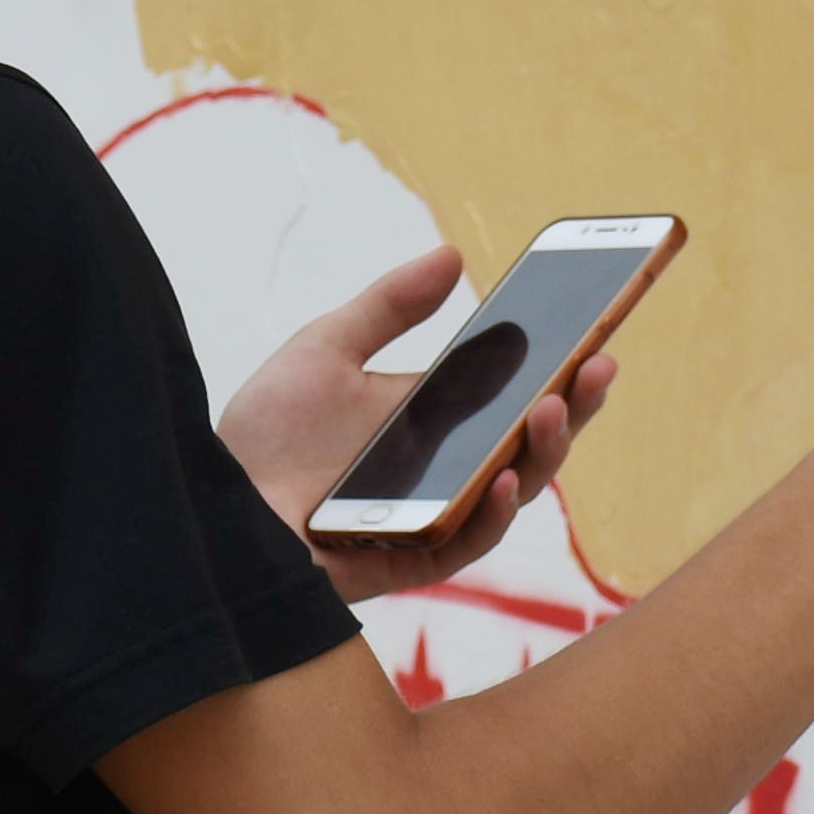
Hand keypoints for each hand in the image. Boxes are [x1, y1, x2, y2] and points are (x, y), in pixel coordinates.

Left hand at [219, 247, 618, 604]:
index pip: (515, 392)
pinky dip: (493, 511)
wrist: (213, 502)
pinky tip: (503, 479)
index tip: (594, 323)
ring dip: (543, 449)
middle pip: (530, 438)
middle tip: (600, 361)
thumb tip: (452, 254)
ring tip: (552, 406)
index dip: (559, 364)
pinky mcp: (414, 559)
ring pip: (514, 488)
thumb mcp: (327, 349)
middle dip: (574, 402)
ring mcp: (436, 515)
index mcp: (435, 420)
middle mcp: (447, 469)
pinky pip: (469, 541)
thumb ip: (388, 307)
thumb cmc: (264, 434)